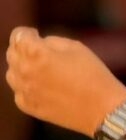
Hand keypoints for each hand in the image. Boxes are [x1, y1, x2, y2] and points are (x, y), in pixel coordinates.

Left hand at [5, 28, 125, 136]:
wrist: (101, 107)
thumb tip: (39, 44)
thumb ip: (51, 42)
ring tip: (38, 66)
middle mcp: (25, 72)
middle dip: (21, 47)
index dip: (26, 32)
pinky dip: (25, 85)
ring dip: (21, 66)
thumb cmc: (92, 74)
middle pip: (11, 54)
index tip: (34, 34)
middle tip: (35, 48)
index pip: (18, 36)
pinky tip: (40, 84)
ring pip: (11, 73)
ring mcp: (25, 91)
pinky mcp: (28, 107)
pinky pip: (18, 91)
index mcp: (37, 54)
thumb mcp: (76, 47)